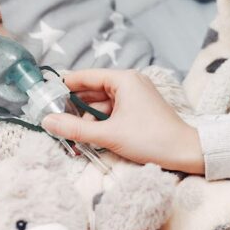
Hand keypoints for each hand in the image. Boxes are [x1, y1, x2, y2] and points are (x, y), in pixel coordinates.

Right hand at [41, 69, 203, 173]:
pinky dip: (100, 123)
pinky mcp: (139, 109)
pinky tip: (90, 138)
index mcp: (123, 79)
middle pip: (92, 91)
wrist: (185, 152)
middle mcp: (129, 82)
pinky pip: (112, 112)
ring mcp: (135, 96)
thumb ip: (75, 129)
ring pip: (101, 104)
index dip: (64, 86)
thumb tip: (47, 121)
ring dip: (87, 120)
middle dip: (74, 108)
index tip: (44, 95)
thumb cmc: (150, 139)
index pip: (85, 77)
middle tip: (55, 120)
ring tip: (73, 137)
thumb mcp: (108, 134)